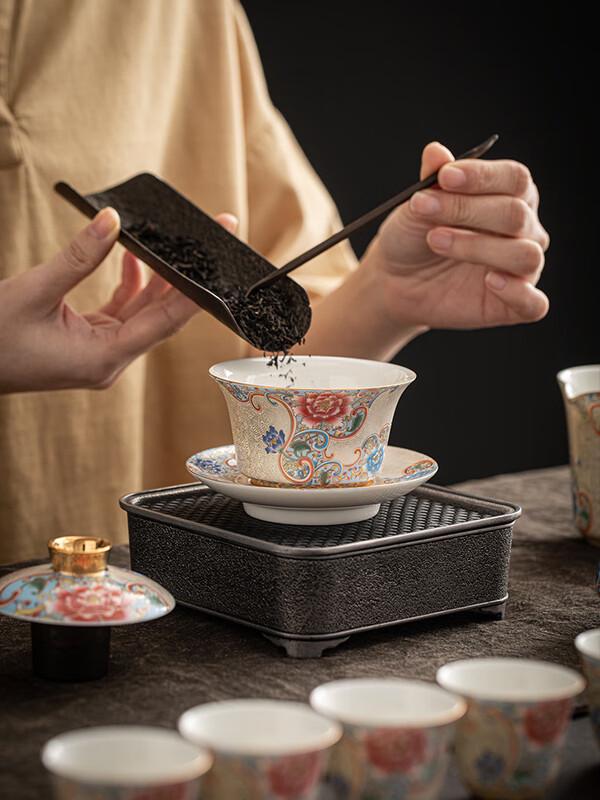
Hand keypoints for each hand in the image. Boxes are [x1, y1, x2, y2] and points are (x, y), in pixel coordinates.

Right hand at [0, 208, 237, 392]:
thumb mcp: (33, 292)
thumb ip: (77, 257)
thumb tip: (112, 221)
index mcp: (103, 358)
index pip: (164, 322)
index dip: (195, 290)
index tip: (219, 263)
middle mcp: (109, 361)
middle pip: (160, 317)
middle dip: (185, 278)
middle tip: (211, 241)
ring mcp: (100, 355)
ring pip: (142, 314)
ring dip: (155, 279)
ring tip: (171, 244)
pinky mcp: (88, 345)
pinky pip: (120, 314)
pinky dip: (129, 287)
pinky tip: (133, 259)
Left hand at [365, 142, 549, 328]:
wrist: (396, 280)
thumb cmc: (414, 236)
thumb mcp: (416, 206)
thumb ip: (432, 180)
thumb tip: (436, 152)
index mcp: (511, 196)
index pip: (514, 178)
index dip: (482, 176)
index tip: (445, 177)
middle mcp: (525, 229)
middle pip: (515, 214)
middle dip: (467, 211)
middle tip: (425, 210)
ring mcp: (523, 268)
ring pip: (523, 254)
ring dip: (478, 246)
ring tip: (435, 240)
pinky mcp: (514, 305)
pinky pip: (534, 303)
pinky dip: (516, 292)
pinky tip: (489, 281)